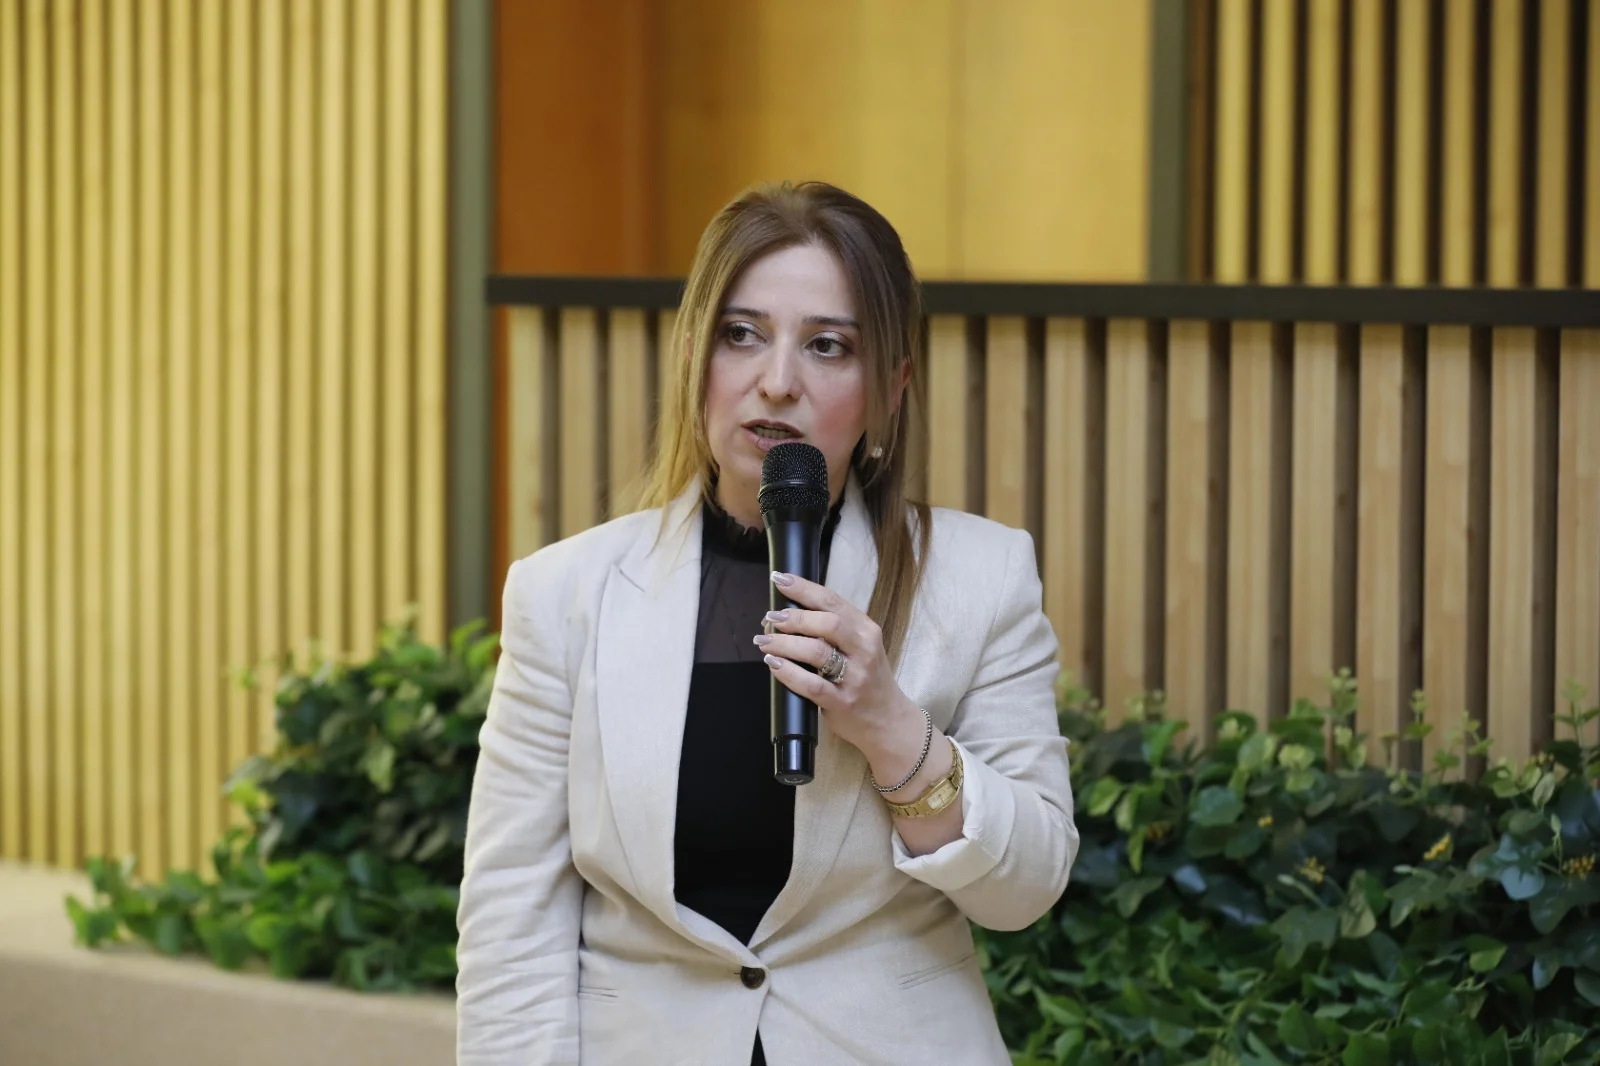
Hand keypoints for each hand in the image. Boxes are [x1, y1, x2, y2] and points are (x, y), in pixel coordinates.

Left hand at [756, 570, 920, 761]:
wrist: (888, 721)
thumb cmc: (868, 680)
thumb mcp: (860, 648)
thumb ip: (831, 631)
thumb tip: (784, 614)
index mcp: (866, 630)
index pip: (833, 601)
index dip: (803, 588)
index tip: (779, 579)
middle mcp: (864, 650)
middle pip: (826, 623)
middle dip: (793, 617)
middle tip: (770, 617)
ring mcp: (855, 677)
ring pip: (816, 651)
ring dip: (784, 643)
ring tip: (764, 640)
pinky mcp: (843, 702)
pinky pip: (811, 685)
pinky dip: (788, 673)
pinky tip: (774, 665)